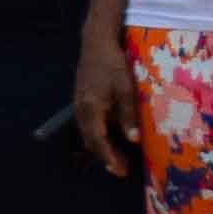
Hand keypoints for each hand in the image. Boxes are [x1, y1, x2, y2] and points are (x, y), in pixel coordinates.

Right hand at [70, 32, 141, 177]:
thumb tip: (133, 140)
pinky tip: (110, 137)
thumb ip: (128, 115)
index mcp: (91, 109)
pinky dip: (98, 135)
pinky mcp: (81, 100)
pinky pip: (88, 124)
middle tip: (122, 170)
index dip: (109, 157)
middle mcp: (81, 110)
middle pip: (90, 140)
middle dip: (105, 156)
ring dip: (101, 147)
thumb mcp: (126, 89)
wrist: (96, 43)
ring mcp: (79, 105)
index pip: (98, 140)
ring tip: (118, 158)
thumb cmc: (114, 64)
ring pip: (88, 133)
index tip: (119, 170)